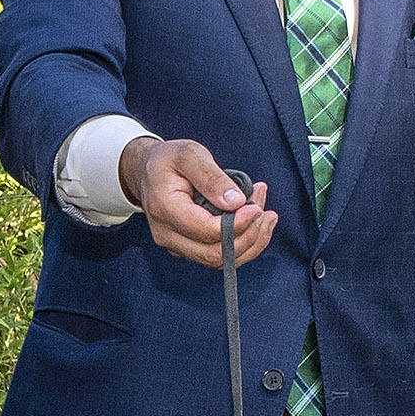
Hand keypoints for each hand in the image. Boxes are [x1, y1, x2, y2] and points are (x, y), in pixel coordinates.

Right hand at [124, 137, 275, 269]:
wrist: (148, 173)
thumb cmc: (169, 160)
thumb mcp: (190, 154)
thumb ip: (212, 177)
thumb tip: (236, 202)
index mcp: (165, 209)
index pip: (206, 230)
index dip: (237, 223)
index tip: (256, 206)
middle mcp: (167, 235)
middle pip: (215, 254)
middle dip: (248, 234)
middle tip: (263, 207)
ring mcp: (176, 246)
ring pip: (220, 261)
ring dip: (250, 242)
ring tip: (266, 216)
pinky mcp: (187, 250)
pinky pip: (219, 258)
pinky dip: (243, 245)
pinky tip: (256, 224)